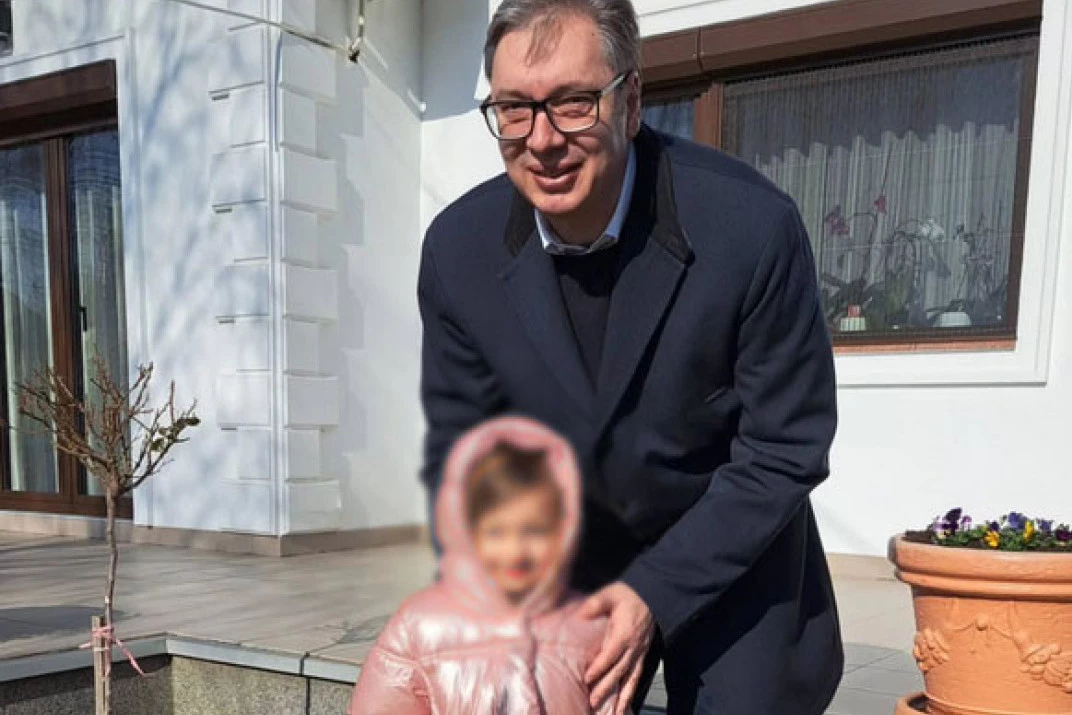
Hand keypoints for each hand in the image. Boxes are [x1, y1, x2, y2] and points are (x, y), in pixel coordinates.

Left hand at [580, 582, 654, 714]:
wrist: (651, 596)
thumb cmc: (628, 595)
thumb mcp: (611, 594)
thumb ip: (596, 604)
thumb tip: (580, 616)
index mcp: (625, 632)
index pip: (612, 653)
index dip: (600, 666)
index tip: (588, 678)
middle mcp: (634, 647)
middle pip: (620, 671)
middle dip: (606, 688)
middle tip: (592, 702)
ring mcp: (640, 653)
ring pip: (630, 679)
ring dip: (621, 698)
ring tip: (613, 714)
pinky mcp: (642, 657)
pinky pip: (637, 678)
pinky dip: (631, 694)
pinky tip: (623, 707)